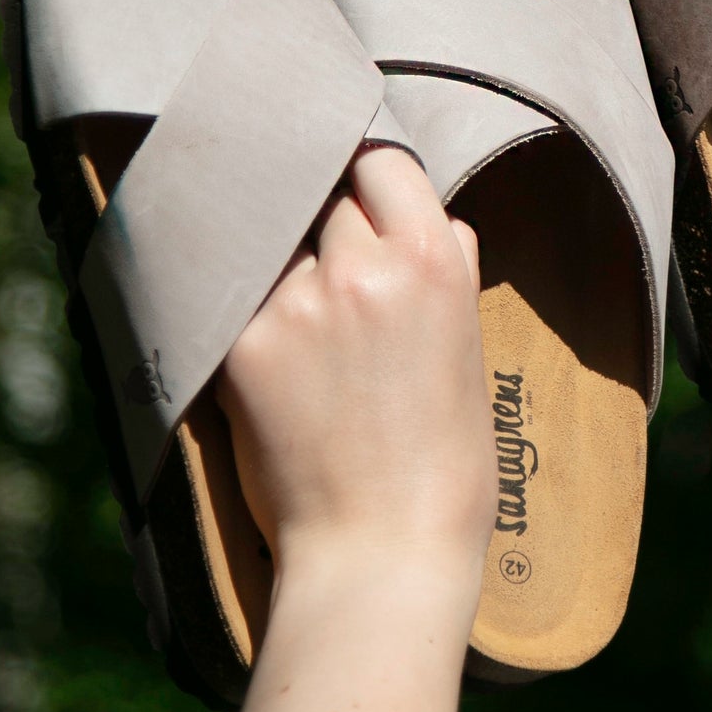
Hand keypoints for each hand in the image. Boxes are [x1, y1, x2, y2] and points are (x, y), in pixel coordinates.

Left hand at [218, 145, 494, 574]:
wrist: (381, 550)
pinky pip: (240, 290)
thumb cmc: (444, 467)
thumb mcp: (471, 354)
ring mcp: (297, 301)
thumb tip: (434, 223)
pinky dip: (247, 303)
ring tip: (295, 304)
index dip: (368, 170)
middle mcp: (363, 266)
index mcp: (432, 260)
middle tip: (323, 254)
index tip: (355, 181)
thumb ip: (450, 274)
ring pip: (277, 237)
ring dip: (282, 255)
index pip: (385, 161)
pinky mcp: (244, 343)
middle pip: (326, 191)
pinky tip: (261, 338)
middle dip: (325, 214)